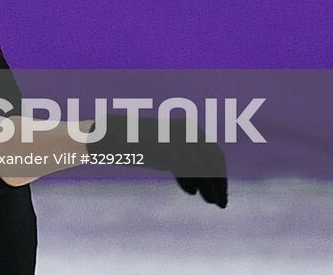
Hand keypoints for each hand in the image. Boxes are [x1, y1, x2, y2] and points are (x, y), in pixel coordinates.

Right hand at [88, 115, 227, 208]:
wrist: (110, 134)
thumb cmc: (140, 146)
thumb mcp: (166, 155)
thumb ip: (184, 164)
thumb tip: (201, 185)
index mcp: (190, 130)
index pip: (215, 154)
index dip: (221, 176)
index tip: (221, 194)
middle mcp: (185, 129)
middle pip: (212, 158)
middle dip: (218, 182)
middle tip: (220, 203)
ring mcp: (172, 135)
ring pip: (198, 163)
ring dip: (207, 184)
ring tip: (210, 201)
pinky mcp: (160, 142)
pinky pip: (180, 164)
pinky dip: (188, 179)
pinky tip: (191, 192)